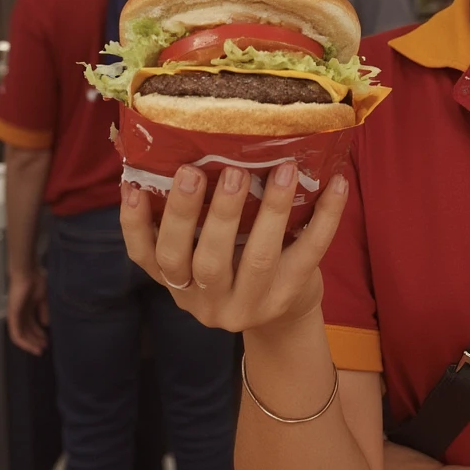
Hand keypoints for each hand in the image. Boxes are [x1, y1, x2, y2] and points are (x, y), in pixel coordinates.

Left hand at [7, 268, 48, 354]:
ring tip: (39, 350)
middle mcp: (20, 314)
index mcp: (28, 309)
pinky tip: (30, 347)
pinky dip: (23, 342)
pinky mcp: (12, 317)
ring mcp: (15, 316)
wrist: (28, 273)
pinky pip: (15, 333)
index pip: (33, 326)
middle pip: (27, 332)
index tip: (48, 342)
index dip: (40, 335)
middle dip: (36, 341)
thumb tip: (46, 324)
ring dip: (30, 344)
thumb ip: (44, 311)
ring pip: (21, 335)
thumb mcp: (43, 299)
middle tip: (45, 348)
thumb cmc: (36, 281)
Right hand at [120, 161, 349, 335]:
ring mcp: (250, 303)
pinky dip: (326, 215)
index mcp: (177, 284)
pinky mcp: (290, 295)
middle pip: (200, 260)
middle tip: (212, 169)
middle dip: (203, 213)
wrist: (282, 318)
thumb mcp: (200, 253)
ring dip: (271, 209)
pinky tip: (335, 183)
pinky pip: (311, 251)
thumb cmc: (233, 267)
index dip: (135, 224)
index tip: (134, 186)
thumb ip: (186, 221)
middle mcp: (207, 302)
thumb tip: (172, 150)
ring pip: (257, 258)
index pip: (148, 257)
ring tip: (281, 169)